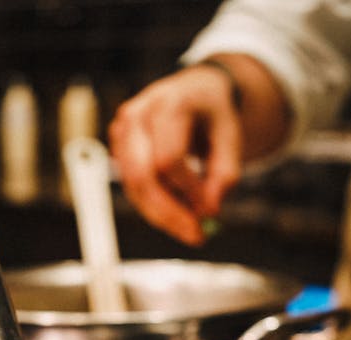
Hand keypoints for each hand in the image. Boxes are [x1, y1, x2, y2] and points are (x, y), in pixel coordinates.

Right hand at [108, 65, 241, 245]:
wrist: (195, 92)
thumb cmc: (215, 115)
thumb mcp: (232, 137)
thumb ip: (225, 173)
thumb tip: (209, 210)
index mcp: (170, 103)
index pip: (169, 158)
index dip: (189, 190)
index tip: (211, 211)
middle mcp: (138, 114)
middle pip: (144, 177)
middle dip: (170, 214)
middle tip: (197, 237)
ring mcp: (122, 131)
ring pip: (135, 188)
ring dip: (163, 216)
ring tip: (192, 228)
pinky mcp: (119, 148)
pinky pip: (134, 189)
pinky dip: (156, 208)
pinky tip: (178, 214)